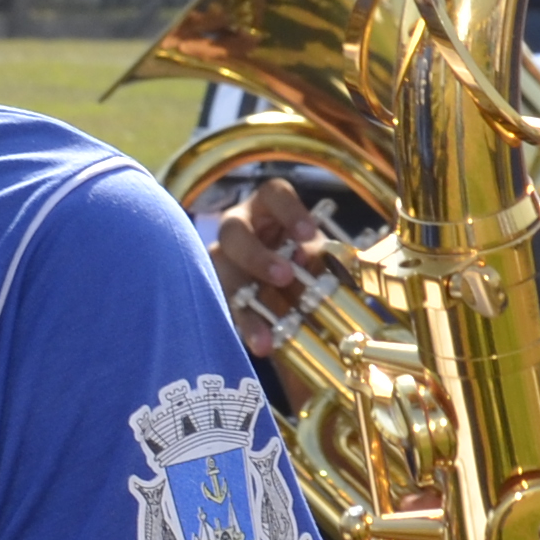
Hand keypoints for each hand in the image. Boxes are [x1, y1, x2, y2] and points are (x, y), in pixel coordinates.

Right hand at [205, 174, 330, 357]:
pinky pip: (224, 306)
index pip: (273, 194)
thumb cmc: (308, 266)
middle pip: (234, 231)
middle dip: (257, 255)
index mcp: (269, 209)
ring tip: (267, 332)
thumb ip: (322, 260)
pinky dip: (246, 326)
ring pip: (221, 273)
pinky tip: (261, 345)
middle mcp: (239, 229)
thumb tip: (322, 267)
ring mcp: (223, 261)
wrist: (294, 299)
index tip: (307, 234)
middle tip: (284, 276)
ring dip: (244, 300)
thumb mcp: (320, 259)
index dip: (289, 210)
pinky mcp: (217, 291)